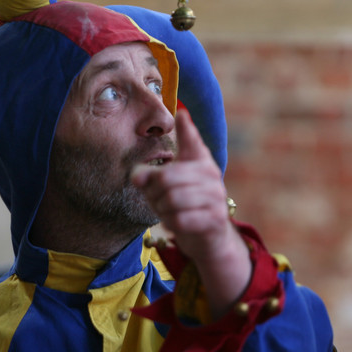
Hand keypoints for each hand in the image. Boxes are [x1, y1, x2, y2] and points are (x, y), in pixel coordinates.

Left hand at [132, 110, 250, 316]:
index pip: (192, 140)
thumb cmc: (183, 206)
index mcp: (199, 160)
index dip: (185, 128)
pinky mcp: (215, 218)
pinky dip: (171, 224)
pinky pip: (179, 219)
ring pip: (171, 200)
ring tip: (167, 212)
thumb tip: (136, 177)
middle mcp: (210, 174)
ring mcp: (215, 196)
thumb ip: (149, 177)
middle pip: (167, 178)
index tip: (180, 114)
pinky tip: (175, 224)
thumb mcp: (165, 188)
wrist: (208, 238)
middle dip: (154, 193)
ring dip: (162, 210)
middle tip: (156, 201)